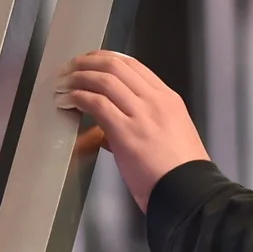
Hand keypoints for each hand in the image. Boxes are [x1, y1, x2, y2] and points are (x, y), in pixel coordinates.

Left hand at [54, 50, 211, 209]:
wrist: (190, 193)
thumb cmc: (180, 173)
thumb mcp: (170, 135)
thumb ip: (141, 124)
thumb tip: (108, 129)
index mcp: (168, 99)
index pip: (133, 65)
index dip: (106, 58)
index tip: (90, 61)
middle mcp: (155, 101)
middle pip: (116, 65)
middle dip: (87, 62)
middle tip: (70, 67)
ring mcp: (142, 115)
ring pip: (104, 80)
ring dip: (77, 78)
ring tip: (62, 84)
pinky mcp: (126, 133)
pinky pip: (97, 103)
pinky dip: (78, 97)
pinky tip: (69, 100)